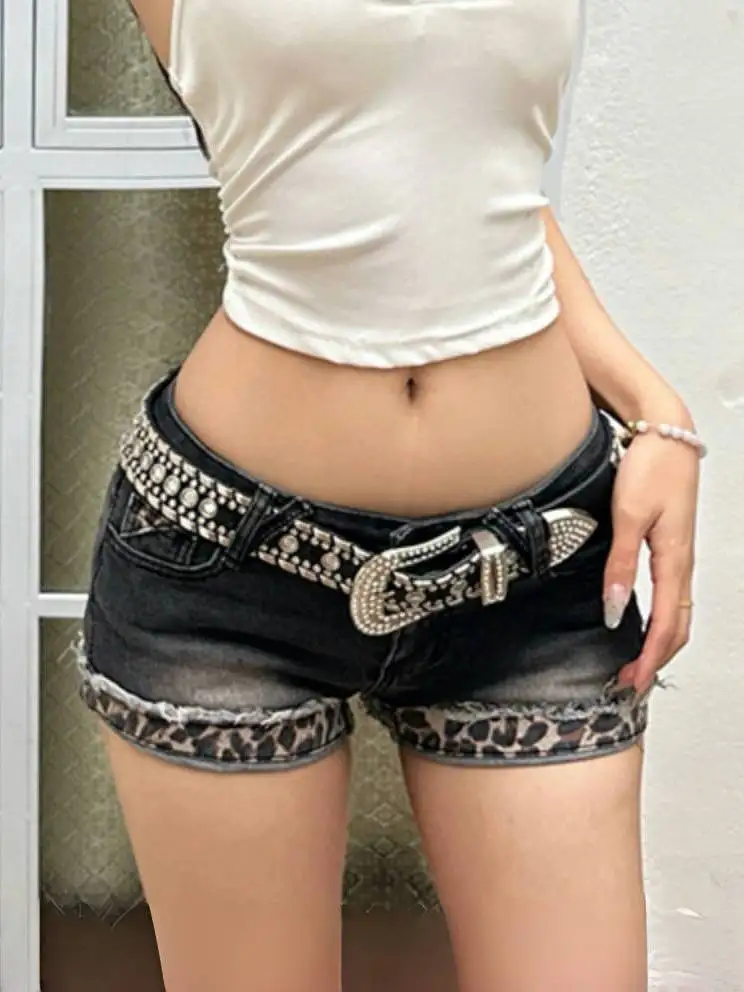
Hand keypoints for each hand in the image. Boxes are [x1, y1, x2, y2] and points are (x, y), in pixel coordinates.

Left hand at [603, 428, 699, 694]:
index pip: (666, 624)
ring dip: (661, 641)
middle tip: (632, 683)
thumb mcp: (628, 516)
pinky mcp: (672, 545)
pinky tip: (644, 623)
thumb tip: (614, 610)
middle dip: (657, 659)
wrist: (667, 431)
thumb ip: (621, 565)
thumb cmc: (651, 466)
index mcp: (674, 560)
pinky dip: (662, 619)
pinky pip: (672, 594)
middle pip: (677, 626)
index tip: (633, 682)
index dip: (650, 658)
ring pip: (677, 612)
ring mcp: (680, 554)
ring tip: (638, 662)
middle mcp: (682, 562)